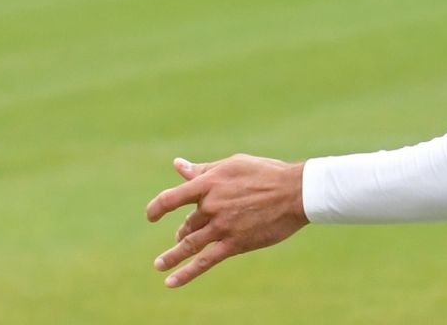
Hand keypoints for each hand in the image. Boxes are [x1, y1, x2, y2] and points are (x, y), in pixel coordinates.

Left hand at [146, 154, 308, 288]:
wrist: (295, 192)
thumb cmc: (265, 173)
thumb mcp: (232, 166)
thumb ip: (203, 170)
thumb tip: (178, 165)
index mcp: (209, 183)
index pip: (171, 198)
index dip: (156, 208)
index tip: (151, 216)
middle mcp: (212, 205)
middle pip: (188, 222)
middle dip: (186, 228)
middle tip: (186, 233)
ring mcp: (222, 226)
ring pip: (189, 244)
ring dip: (172, 256)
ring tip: (160, 264)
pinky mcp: (234, 243)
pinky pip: (204, 261)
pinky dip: (185, 273)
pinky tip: (170, 282)